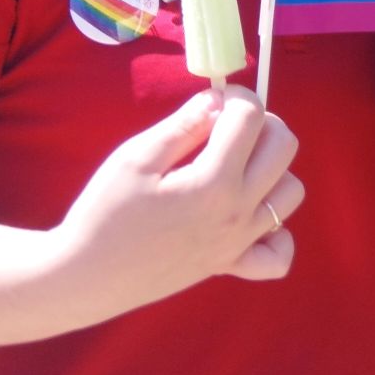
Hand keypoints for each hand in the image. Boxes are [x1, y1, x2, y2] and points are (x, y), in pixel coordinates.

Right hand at [53, 87, 303, 306]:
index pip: (252, 117)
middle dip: (260, 124)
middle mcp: (238, 212)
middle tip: (224, 127)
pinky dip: (276, 233)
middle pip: (284, 147)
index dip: (235, 96)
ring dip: (271, 169)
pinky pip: (279, 254)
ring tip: (231, 167)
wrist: (83, 278)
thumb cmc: (103, 215)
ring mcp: (239, 242)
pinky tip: (248, 216)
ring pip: (291, 192)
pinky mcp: (232, 265)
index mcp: (213, 182)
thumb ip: (184, 125)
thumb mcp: (135, 158)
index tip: (214, 100)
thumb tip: (217, 100)